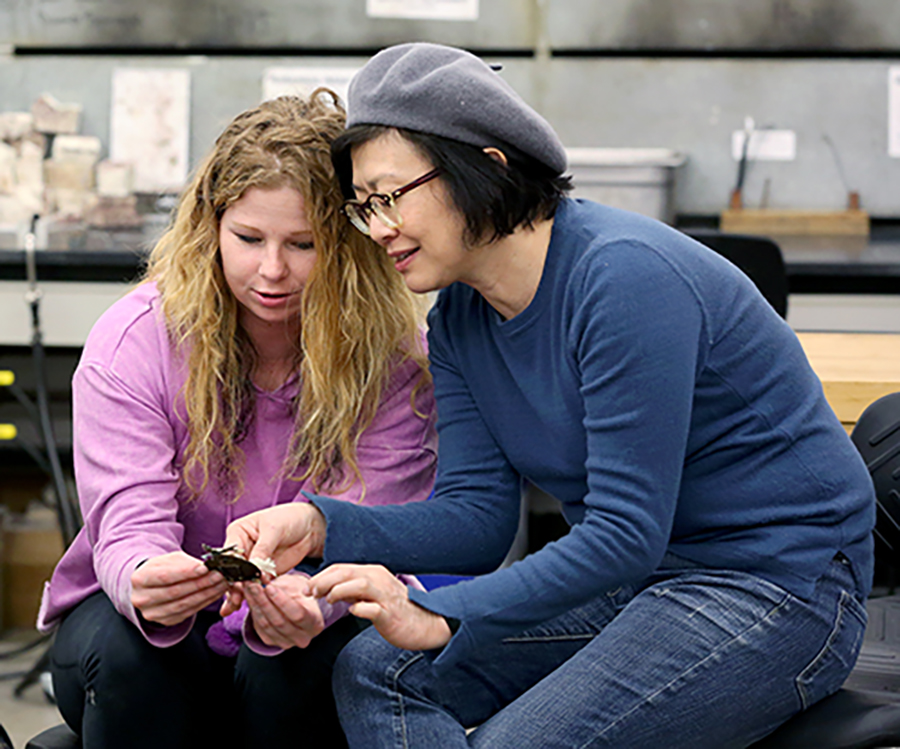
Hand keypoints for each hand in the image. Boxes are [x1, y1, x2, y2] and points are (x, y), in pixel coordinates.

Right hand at [131, 550, 228, 626]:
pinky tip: (215, 593)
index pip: (164, 576)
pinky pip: (188, 612)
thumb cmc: (163, 568)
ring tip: (221, 583)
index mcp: (139, 579)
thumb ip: (186, 563)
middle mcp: (142, 599)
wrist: (153, 585)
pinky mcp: (166, 621)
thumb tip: (205, 567)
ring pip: (183, 604)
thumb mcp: (171, 559)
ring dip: (206, 594)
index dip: (186, 573)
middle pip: (175, 592)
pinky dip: (204, 602)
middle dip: (201, 583)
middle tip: (219, 575)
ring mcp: (153, 613)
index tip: (205, 568)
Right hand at [220, 503, 326, 615]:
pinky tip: (243, 606)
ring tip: (235, 606)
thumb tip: (253, 569)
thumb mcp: (275, 529)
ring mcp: (251, 562)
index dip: (230, 567)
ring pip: (241, 580)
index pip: (230, 553)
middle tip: (235, 598)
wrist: (309, 528)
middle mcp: (241, 548)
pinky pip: (254, 586)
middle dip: (233, 584)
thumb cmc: (290, 519)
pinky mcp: (262, 573)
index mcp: (238, 532)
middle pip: (232, 569)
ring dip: (239, 593)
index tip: (234, 581)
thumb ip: (263, 549)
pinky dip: (251, 595)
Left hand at [241, 574, 324, 648]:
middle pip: (279, 621)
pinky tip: (250, 598)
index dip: (282, 601)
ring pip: (266, 625)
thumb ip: (282, 584)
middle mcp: (302, 637)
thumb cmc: (302, 595)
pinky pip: (259, 627)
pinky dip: (253, 611)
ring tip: (249, 588)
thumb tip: (263, 578)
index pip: (298, 615)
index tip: (270, 587)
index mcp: (314, 624)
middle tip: (253, 585)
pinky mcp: (272, 642)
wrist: (299, 605)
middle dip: (263, 601)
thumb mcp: (297, 585)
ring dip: (255, 604)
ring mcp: (286, 642)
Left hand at [310, 564, 451, 650]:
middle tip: (311, 592)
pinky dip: (359, 609)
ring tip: (327, 600)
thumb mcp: (373, 594)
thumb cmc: (396, 609)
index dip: (322, 576)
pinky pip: (372, 609)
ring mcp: (385, 596)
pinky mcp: (390, 614)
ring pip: (359, 584)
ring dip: (339, 591)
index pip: (342, 568)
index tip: (308, 588)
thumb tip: (329, 590)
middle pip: (347, 573)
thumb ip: (353, 590)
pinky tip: (352, 612)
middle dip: (324, 581)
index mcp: (373, 573)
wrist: (425, 623)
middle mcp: (379, 579)